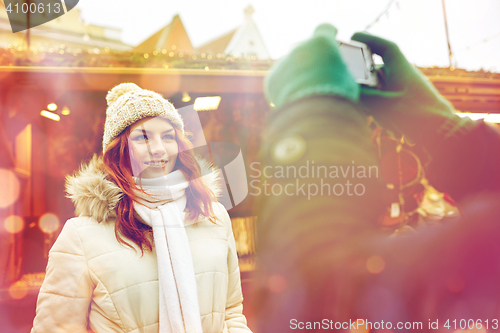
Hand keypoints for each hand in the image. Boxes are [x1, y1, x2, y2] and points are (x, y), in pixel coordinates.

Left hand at [265, 24, 358, 108]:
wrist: (312, 112)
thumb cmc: (336, 96)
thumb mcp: (347, 80)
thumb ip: (339, 71)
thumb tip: (338, 77)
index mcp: (322, 43)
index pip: (324, 29)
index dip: (328, 33)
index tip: (330, 35)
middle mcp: (300, 48)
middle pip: (305, 50)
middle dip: (310, 59)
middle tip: (318, 76)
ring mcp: (283, 62)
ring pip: (291, 65)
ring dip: (296, 74)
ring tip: (305, 93)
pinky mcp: (272, 79)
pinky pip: (279, 80)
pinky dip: (285, 89)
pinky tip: (293, 100)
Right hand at [351, 32, 472, 146]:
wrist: (443, 132)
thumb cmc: (417, 116)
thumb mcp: (385, 106)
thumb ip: (364, 95)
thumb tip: (349, 88)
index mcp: (401, 68)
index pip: (384, 47)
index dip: (367, 40)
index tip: (353, 38)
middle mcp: (404, 76)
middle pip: (377, 74)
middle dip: (368, 90)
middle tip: (361, 99)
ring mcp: (406, 89)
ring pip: (381, 92)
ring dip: (379, 109)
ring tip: (389, 125)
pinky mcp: (408, 103)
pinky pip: (389, 105)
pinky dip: (387, 117)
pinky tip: (396, 132)